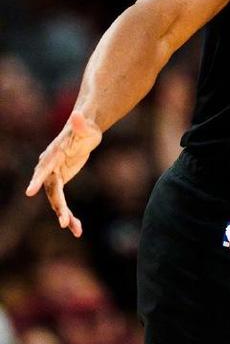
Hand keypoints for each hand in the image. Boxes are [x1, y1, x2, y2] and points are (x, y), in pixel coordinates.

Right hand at [26, 110, 101, 236]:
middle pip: (52, 190)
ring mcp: (54, 178)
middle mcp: (50, 168)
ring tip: (75, 230)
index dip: (37, 179)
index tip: (29, 191)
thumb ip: (80, 123)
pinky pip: (62, 203)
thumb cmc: (84, 127)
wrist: (83, 132)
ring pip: (56, 201)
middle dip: (58, 206)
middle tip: (63, 222)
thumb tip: (77, 113)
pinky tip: (77, 230)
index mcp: (54, 155)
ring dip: (65, 216)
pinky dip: (70, 216)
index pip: (45, 167)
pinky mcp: (60, 184)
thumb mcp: (86, 126)